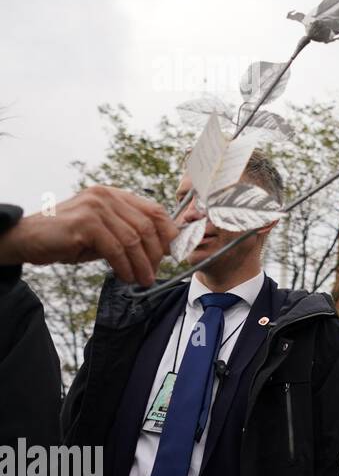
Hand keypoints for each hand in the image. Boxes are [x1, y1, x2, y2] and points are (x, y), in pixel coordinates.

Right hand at [0, 185, 177, 285]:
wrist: (27, 239)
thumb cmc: (69, 238)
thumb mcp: (104, 233)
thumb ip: (128, 234)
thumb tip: (162, 249)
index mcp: (114, 195)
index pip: (154, 210)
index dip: (168, 232)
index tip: (173, 253)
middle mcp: (106, 197)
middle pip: (147, 226)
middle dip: (155, 253)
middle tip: (156, 272)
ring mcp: (95, 207)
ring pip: (133, 239)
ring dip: (141, 264)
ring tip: (143, 280)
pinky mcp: (85, 223)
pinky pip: (115, 249)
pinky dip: (124, 266)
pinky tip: (125, 277)